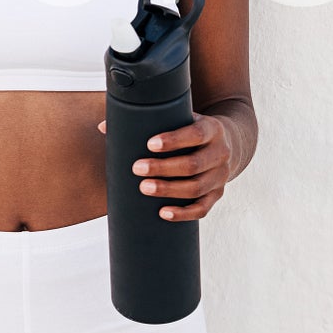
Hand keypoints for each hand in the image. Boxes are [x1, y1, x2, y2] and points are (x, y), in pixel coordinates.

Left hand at [96, 110, 231, 221]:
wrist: (227, 143)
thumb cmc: (190, 129)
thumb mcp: (178, 118)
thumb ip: (147, 119)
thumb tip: (104, 127)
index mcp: (212, 129)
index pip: (195, 134)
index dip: (173, 140)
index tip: (149, 144)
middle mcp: (221, 153)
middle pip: (194, 164)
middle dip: (163, 168)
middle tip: (137, 168)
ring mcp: (221, 176)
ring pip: (197, 188)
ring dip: (169, 190)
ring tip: (143, 188)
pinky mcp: (217, 195)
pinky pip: (202, 209)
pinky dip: (183, 213)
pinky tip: (162, 212)